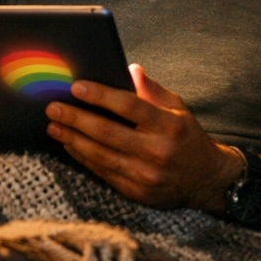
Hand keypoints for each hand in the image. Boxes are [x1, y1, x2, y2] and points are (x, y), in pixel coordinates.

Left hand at [45, 64, 242, 209]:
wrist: (206, 179)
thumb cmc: (187, 136)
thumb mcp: (178, 107)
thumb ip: (151, 89)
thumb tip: (130, 68)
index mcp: (170, 125)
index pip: (130, 106)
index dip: (100, 96)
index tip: (76, 86)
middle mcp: (158, 151)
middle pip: (109, 132)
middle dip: (76, 119)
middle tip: (54, 108)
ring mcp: (147, 175)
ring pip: (101, 155)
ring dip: (73, 139)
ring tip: (54, 125)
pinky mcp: (137, 192)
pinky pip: (103, 172)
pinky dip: (83, 158)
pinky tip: (70, 144)